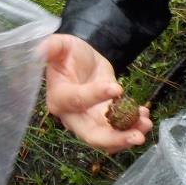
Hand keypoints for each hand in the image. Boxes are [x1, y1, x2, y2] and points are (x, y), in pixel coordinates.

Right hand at [42, 34, 151, 153]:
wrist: (81, 61)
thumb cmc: (69, 54)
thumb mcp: (62, 45)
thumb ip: (52, 46)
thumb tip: (40, 50)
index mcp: (59, 97)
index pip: (77, 100)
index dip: (96, 96)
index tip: (117, 88)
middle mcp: (72, 116)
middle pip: (91, 135)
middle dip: (115, 138)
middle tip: (138, 136)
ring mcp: (89, 121)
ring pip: (108, 139)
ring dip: (128, 136)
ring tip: (146, 123)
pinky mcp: (104, 121)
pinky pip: (118, 131)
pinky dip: (133, 127)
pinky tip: (144, 115)